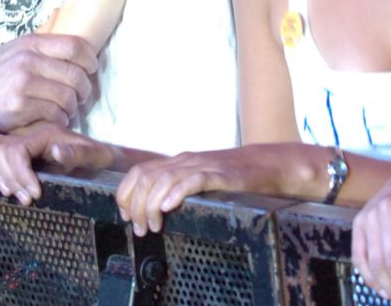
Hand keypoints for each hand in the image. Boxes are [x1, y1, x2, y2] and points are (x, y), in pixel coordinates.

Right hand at [0, 34, 97, 131]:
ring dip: (72, 108)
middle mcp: (27, 60)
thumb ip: (42, 49)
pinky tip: (53, 120)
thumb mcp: (15, 53)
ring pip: (67, 97)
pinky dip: (60, 120)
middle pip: (75, 75)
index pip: (74, 45)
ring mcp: (23, 83)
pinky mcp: (19, 107)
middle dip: (84, 90)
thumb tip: (80, 48)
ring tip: (66, 110)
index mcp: (30, 43)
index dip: (89, 59)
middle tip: (81, 97)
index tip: (91, 69)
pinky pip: (55, 115)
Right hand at [0, 122, 114, 204]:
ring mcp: (22, 140)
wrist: (100, 157)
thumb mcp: (94, 156)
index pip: (17, 149)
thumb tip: (56, 151)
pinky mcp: (19, 150)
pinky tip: (9, 189)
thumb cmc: (99, 158)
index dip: (20, 174)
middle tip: (26, 199)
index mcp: (45, 133)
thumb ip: (77, 153)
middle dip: (9, 177)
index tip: (33, 196)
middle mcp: (30, 133)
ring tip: (16, 195)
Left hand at [117, 145, 288, 236]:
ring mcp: (202, 165)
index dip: (126, 193)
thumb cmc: (232, 178)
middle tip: (140, 229)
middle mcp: (185, 161)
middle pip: (146, 176)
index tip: (126, 216)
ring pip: (164, 178)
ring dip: (151, 204)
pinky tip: (168, 207)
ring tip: (152, 226)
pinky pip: (194, 180)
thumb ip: (179, 186)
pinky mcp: (219, 174)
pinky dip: (177, 192)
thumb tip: (153, 208)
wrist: (265, 164)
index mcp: (178, 162)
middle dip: (136, 205)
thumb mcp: (199, 179)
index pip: (140, 171)